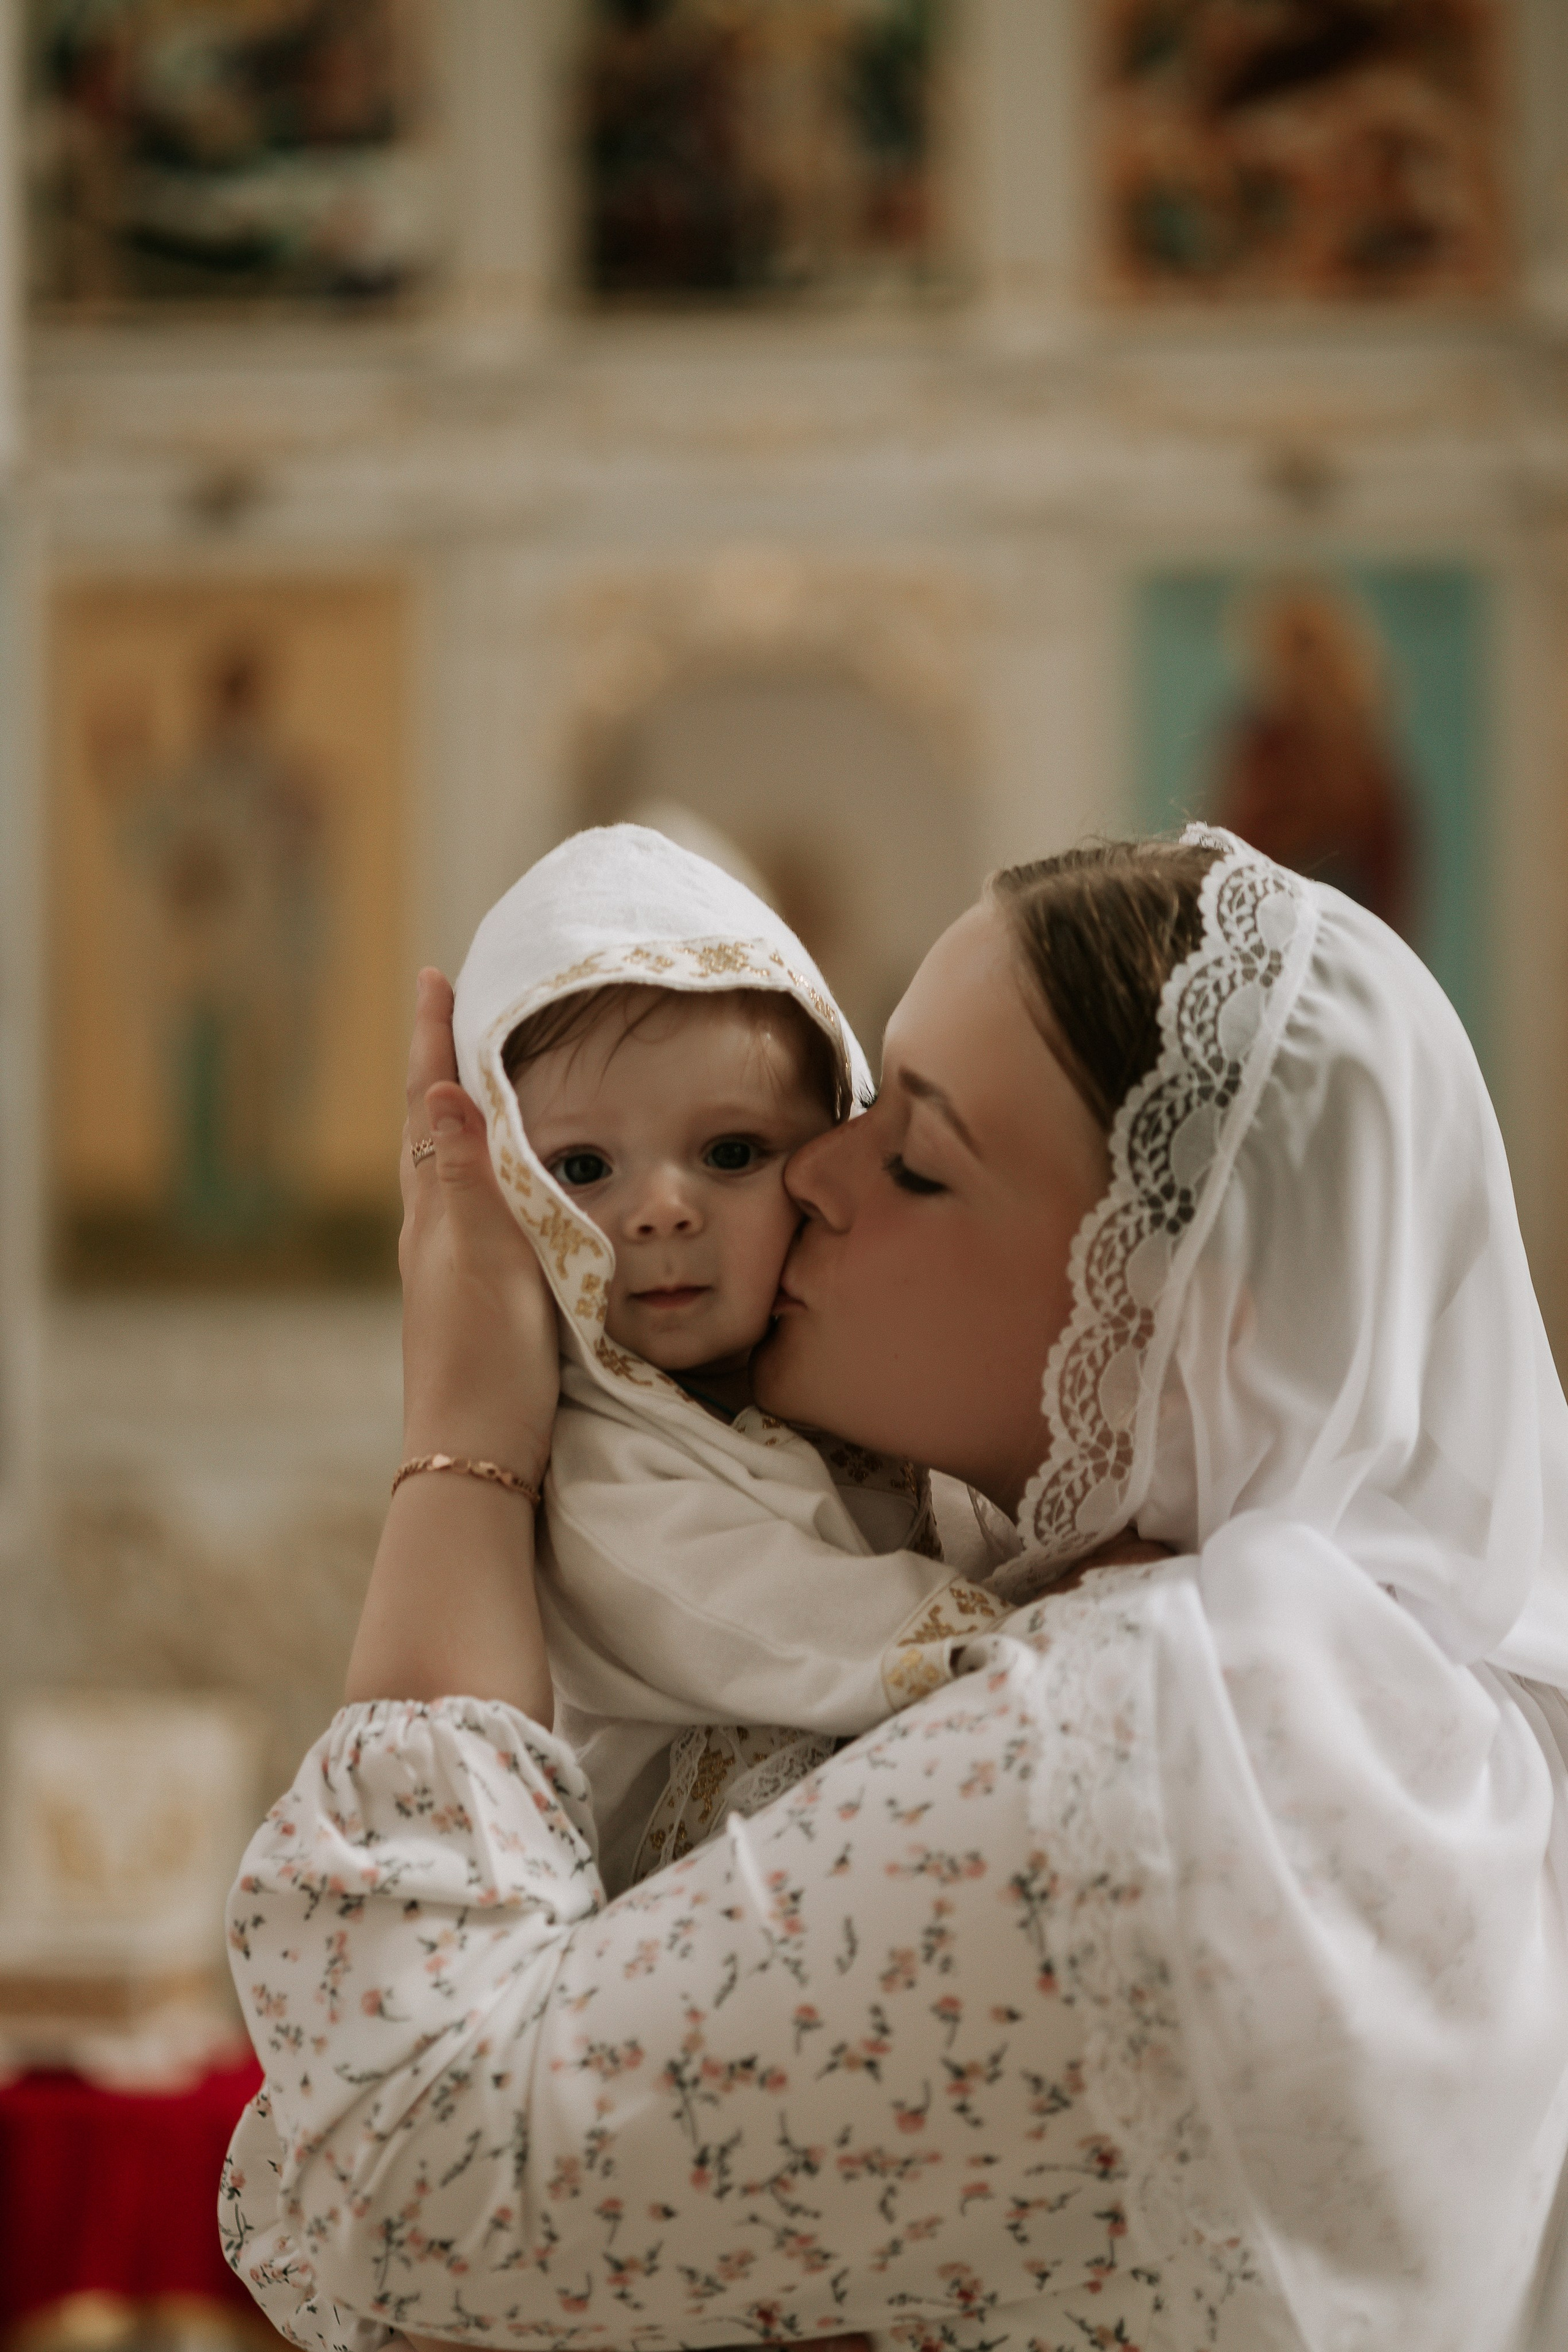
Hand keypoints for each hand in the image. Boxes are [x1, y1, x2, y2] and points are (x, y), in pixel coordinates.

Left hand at [399, 969, 558, 1482]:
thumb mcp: (480, 1258)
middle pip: (431, 1130)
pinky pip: (479, 1208)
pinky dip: (489, 1170)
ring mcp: (454, 1267)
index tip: (434, 979)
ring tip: (484, 1077)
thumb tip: (440, 1091)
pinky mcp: (482, 1298)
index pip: (428, 1109)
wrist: (478, 1457)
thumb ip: (465, 1177)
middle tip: (455, 1011)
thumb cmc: (483, 1358)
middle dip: (443, 1068)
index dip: (432, 1045)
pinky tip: (511, 1184)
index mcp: (433, 1213)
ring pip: (452, 1170)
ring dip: (464, 1116)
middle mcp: (435, 1233)